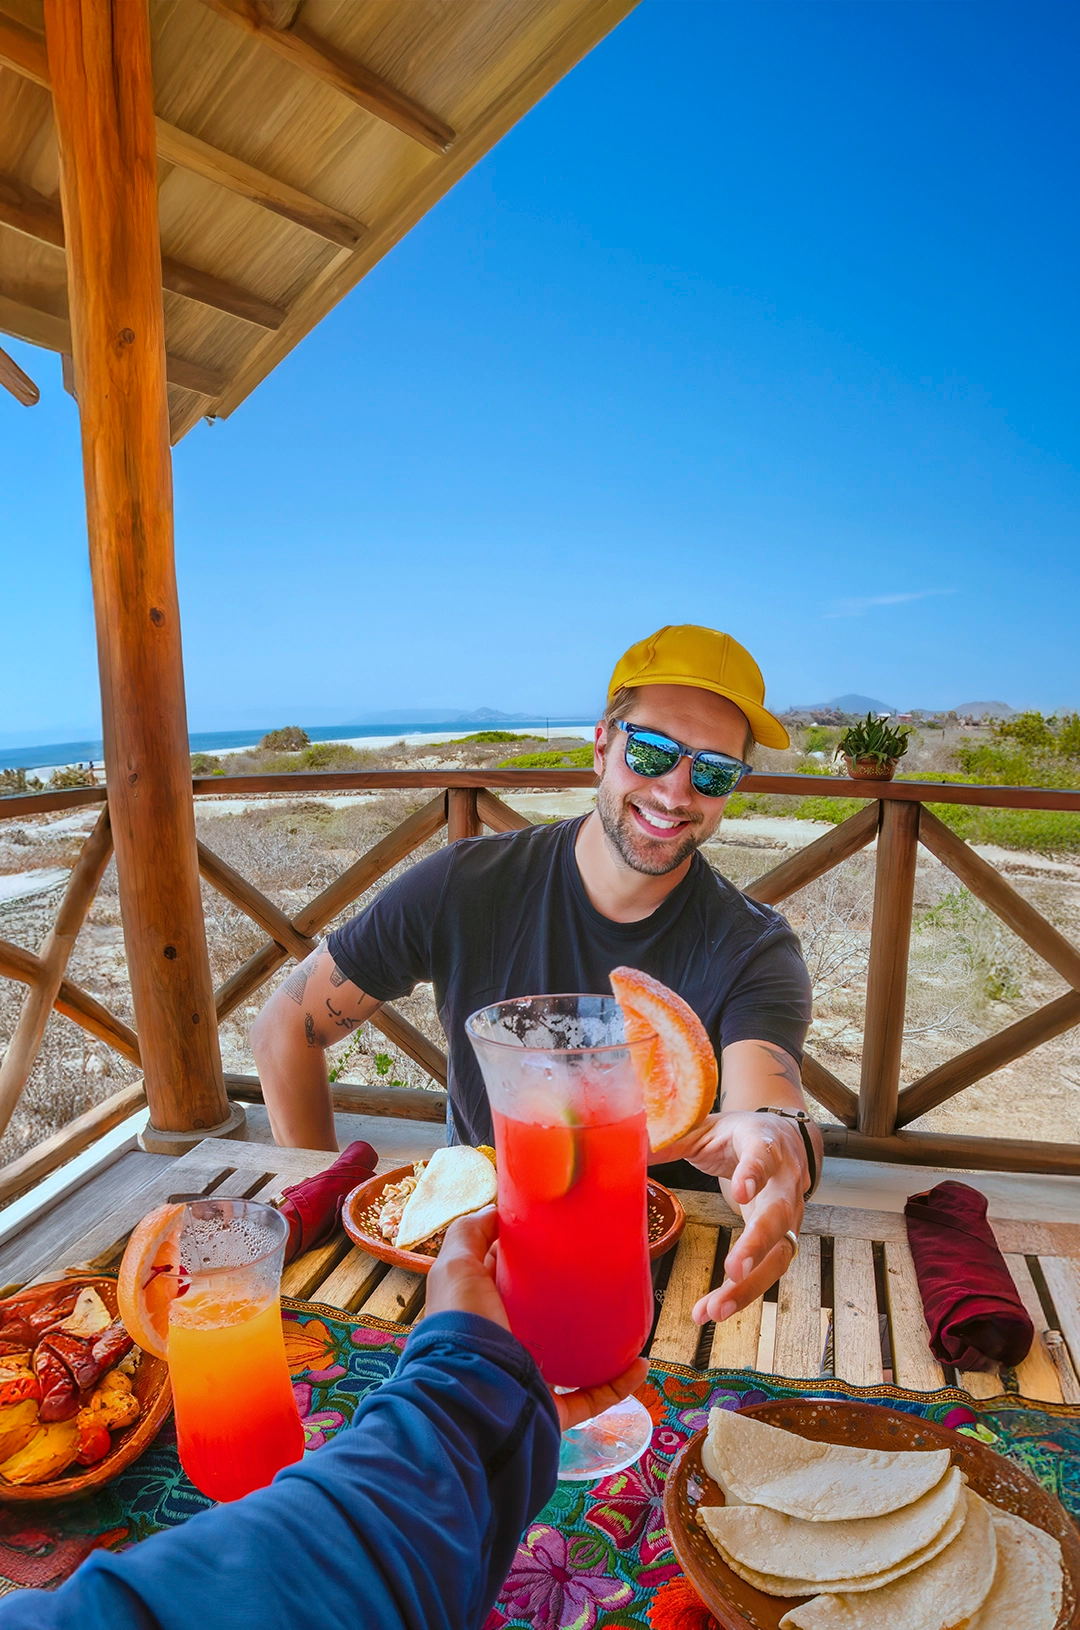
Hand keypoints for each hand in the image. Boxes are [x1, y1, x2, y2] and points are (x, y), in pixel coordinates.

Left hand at [425, 1210, 649, 1428]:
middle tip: (602, 1274)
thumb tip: (497, 1211)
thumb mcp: (456, 1266)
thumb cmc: (462, 1326)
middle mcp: (503, 1342)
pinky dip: (618, 1385)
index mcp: (482, 1310)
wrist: (468, 1399)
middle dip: (571, 1298)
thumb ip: (471, 1233)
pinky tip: (640, 1364)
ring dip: (601, 1341)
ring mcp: (528, 1377)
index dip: (530, 1257)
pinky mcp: (550, 1408)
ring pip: (572, 1356)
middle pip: (543, 1315)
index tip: (564, 1239)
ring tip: (627, 1318)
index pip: (508, 1276)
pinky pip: (591, 1396)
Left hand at [658, 1111, 807, 1324]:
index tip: (741, 1193)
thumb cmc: (738, 1136)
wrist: (785, 1140)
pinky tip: (713, 1311)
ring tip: (716, 1310)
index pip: (762, 1156)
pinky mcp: (785, 1238)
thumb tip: (630, 1145)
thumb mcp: (705, 1128)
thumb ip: (673, 1138)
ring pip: (780, 1253)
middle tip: (732, 1271)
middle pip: (779, 1214)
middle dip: (757, 1244)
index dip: (754, 1173)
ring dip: (750, 1285)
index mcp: (762, 1142)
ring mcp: (790, 1212)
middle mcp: (784, 1180)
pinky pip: (769, 1271)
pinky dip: (743, 1294)